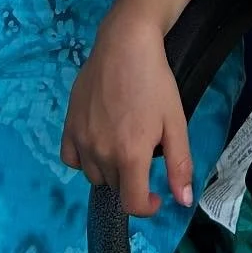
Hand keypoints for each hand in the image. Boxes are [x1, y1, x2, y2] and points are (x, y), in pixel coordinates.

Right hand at [61, 17, 192, 216]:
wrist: (125, 44)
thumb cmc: (155, 81)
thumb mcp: (176, 122)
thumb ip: (179, 165)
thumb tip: (183, 201)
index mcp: (129, 155)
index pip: (131, 204)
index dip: (146, 207)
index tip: (155, 197)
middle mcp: (101, 153)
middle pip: (115, 187)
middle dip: (132, 181)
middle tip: (144, 156)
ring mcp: (82, 138)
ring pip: (94, 175)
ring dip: (110, 171)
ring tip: (123, 147)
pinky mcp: (69, 124)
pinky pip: (71, 158)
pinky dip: (84, 159)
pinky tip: (98, 144)